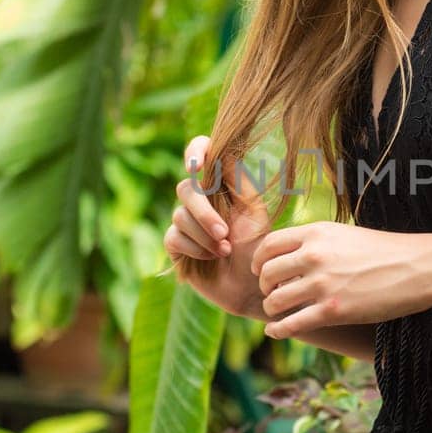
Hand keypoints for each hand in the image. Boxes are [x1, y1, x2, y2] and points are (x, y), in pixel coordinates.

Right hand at [163, 135, 269, 317]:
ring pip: (180, 216)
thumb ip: (237, 180)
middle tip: (225, 234)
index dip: (194, 150)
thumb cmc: (258, 244)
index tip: (194, 166)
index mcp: (220, 183)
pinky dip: (195, 249)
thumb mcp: (254, 210)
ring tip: (225, 251)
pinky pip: (173, 237)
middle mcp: (200, 198)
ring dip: (204, 236)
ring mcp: (186, 221)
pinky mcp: (176, 244)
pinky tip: (211, 258)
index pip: (201, 151)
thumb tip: (221, 150)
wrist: (252, 282)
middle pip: (186, 189)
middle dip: (204, 213)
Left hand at [250, 219, 431, 338]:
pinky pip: (291, 323)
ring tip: (278, 312)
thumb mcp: (346, 235)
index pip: (269, 245)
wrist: (419, 267)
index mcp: (317, 233)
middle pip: (267, 273)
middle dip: (264, 287)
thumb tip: (291, 254)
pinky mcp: (333, 311)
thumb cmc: (386, 251)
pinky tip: (275, 331)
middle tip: (272, 293)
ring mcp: (323, 284)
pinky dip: (278, 330)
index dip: (259, 261)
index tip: (261, 272)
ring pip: (275, 300)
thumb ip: (317, 242)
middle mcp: (315, 256)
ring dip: (272, 308)